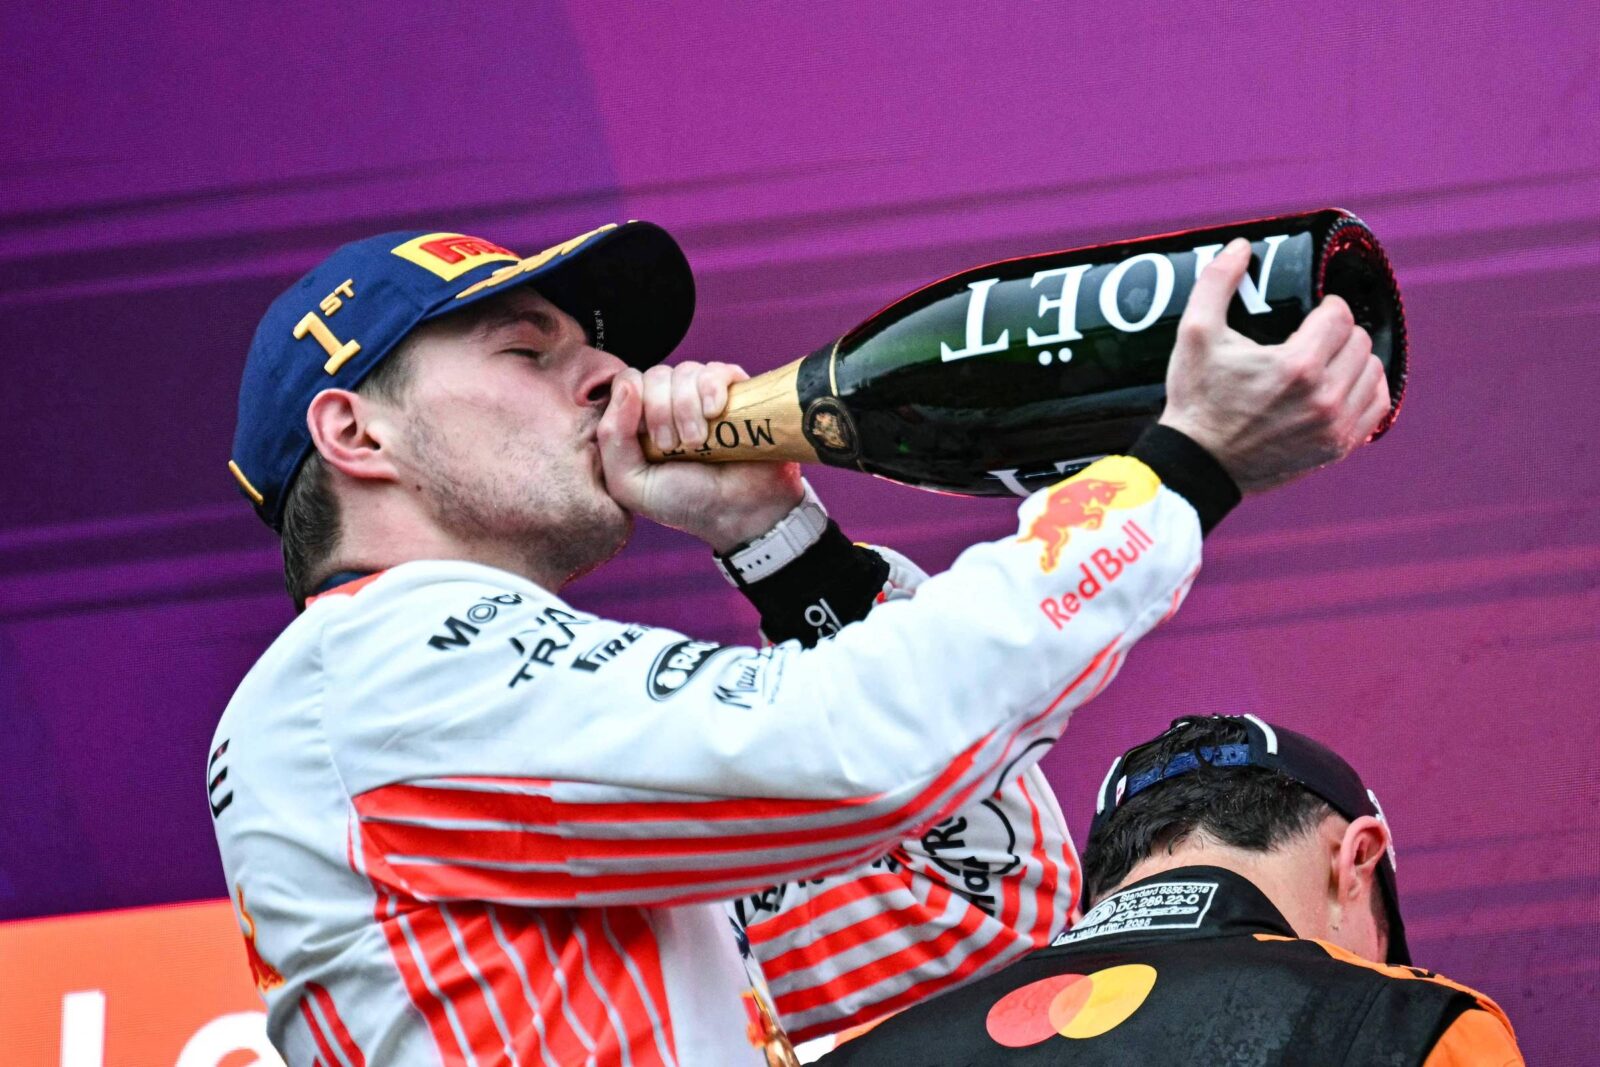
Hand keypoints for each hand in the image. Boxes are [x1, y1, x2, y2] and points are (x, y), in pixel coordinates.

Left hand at [597, 362, 803, 551]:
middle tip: (676, 447)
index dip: (634, 404)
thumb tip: (627, 386)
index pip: (627, 382)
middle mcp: (670, 402)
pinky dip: (712, 388)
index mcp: (641, 419)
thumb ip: (612, 439)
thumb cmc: (684, 501)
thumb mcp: (630, 484)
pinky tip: (716, 413)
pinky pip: (717, 369)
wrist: (738, 512)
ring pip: (684, 371)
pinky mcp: (735, 392)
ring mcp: (703, 396)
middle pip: (654, 375)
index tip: (652, 442)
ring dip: (687, 408)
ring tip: (699, 441)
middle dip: (662, 412)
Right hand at [1160, 238, 1390, 493]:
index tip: (1315, 311)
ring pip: (1373, 371)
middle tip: (1314, 336)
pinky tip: (1343, 385)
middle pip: (1360, 341)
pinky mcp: (1337, 447)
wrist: (1198, 463)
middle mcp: (1324, 397)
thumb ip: (1216, 283)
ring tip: (1327, 360)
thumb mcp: (1195, 335)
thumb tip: (1241, 247)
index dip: (1328, 307)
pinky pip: (1377, 408)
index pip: (1341, 316)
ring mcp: (1334, 426)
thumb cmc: (1197, 400)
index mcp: (1296, 365)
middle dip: (1339, 333)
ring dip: (1354, 360)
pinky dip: (1366, 391)